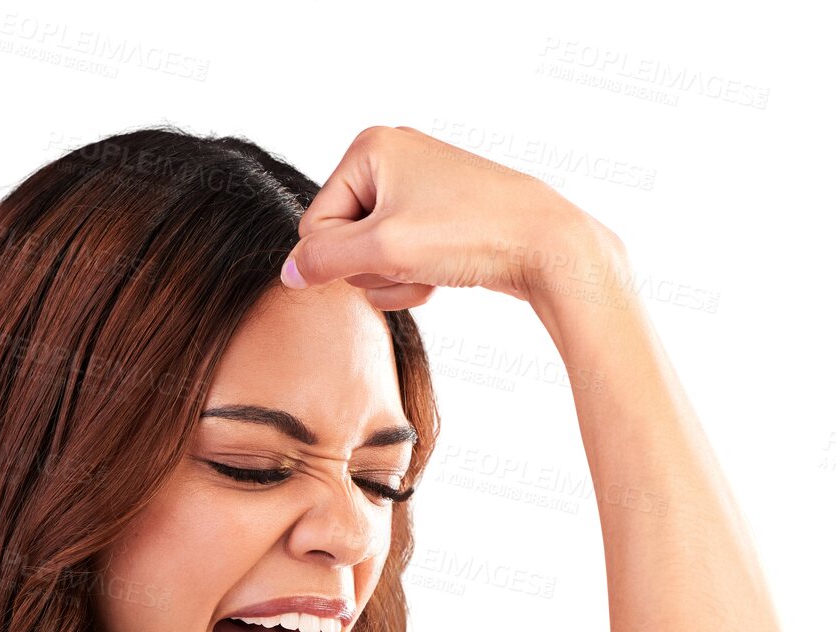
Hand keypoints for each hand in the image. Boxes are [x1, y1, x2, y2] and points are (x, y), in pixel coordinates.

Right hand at [279, 125, 595, 309]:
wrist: (546, 245)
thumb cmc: (471, 233)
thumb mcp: (384, 250)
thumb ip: (325, 262)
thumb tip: (289, 273)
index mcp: (369, 147)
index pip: (315, 226)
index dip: (342, 260)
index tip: (386, 260)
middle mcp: (390, 158)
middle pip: (342, 242)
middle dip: (375, 269)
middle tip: (415, 266)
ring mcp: (416, 187)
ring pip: (372, 257)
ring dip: (396, 278)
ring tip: (433, 271)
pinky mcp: (437, 216)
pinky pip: (400, 258)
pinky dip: (415, 276)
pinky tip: (444, 275)